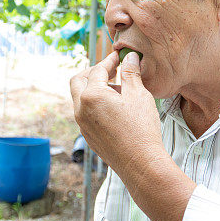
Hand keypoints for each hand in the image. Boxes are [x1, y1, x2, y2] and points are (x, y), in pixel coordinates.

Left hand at [70, 51, 164, 175]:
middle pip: (78, 81)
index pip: (97, 70)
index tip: (119, 57)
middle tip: (111, 70)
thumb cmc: (141, 129)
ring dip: (93, 88)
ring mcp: (82, 124)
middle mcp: (81, 109)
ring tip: (118, 90)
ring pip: (80, 98)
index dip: (109, 61)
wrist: (140, 163)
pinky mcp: (87, 135)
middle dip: (93, 72)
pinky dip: (94, 104)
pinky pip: (85, 113)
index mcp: (91, 96)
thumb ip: (131, 73)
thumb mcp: (138, 95)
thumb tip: (130, 57)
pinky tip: (114, 107)